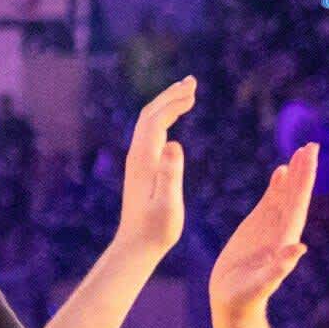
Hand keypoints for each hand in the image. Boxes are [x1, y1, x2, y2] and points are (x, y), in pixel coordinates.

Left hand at [113, 78, 193, 256]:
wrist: (136, 246)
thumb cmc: (156, 230)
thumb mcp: (168, 204)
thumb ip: (170, 173)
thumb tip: (173, 143)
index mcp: (144, 160)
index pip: (156, 120)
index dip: (173, 103)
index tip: (193, 91)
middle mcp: (137, 156)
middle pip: (149, 115)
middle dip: (170, 95)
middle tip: (192, 81)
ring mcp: (137, 162)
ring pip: (148, 123)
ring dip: (166, 104)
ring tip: (187, 93)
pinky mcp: (141, 169)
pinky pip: (150, 134)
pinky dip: (164, 119)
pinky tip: (175, 121)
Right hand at [208, 142, 320, 327]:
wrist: (233, 301)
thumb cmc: (246, 297)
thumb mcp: (261, 284)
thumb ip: (279, 267)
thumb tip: (299, 248)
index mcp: (285, 238)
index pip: (297, 203)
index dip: (304, 180)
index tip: (309, 158)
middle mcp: (282, 229)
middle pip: (296, 194)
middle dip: (304, 170)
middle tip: (312, 145)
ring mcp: (271, 227)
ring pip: (286, 194)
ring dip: (295, 173)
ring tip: (301, 151)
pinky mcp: (257, 227)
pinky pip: (270, 201)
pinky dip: (277, 185)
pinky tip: (281, 171)